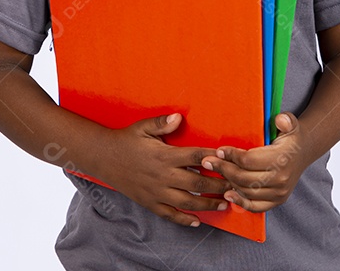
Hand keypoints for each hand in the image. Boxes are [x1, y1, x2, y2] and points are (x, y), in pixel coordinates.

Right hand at [95, 113, 231, 227]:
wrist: (103, 158)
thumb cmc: (126, 140)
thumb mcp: (142, 127)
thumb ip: (161, 122)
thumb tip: (178, 117)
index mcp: (164, 155)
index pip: (195, 157)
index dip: (214, 158)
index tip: (230, 159)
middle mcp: (163, 176)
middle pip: (198, 183)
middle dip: (219, 185)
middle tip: (236, 185)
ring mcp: (156, 192)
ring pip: (187, 202)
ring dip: (208, 204)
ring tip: (224, 204)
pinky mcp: (149, 202)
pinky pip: (169, 214)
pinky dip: (184, 219)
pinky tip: (197, 221)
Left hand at [201, 112, 309, 212]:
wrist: (304, 152)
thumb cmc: (291, 137)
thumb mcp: (290, 124)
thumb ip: (286, 120)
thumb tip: (280, 119)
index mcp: (281, 159)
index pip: (249, 161)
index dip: (231, 156)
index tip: (219, 150)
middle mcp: (281, 179)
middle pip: (244, 178)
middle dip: (223, 169)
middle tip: (208, 161)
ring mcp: (279, 193)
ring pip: (246, 191)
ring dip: (228, 183)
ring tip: (216, 172)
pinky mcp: (277, 201)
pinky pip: (256, 206)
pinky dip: (240, 202)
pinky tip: (227, 194)